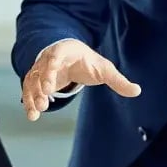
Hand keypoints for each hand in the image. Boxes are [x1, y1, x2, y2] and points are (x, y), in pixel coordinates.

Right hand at [22, 39, 139, 120]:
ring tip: (38, 111)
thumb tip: (137, 91)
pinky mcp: (36, 81)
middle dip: (42, 81)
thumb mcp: (104, 69)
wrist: (71, 58)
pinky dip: (29, 102)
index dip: (53, 64)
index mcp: (66, 50)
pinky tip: (32, 116)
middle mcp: (49, 57)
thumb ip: (118, 81)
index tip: (53, 77)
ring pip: (33, 80)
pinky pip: (28, 90)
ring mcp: (41, 69)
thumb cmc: (88, 62)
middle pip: (42, 68)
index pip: (57, 53)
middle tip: (46, 96)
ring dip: (33, 94)